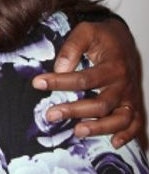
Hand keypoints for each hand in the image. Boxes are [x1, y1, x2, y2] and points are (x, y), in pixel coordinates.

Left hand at [32, 19, 143, 147]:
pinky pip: (136, 123)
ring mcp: (130, 96)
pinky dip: (128, 134)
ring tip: (77, 131)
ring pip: (121, 119)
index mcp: (113, 66)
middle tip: (50, 115)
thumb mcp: (86, 31)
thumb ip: (72, 47)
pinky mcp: (133, 104)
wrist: (124, 39)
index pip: (84, 79)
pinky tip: (114, 143)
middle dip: (74, 110)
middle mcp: (123, 84)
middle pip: (101, 104)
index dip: (60, 82)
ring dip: (100, 128)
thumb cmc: (103, 37)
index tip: (37, 83)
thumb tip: (59, 68)